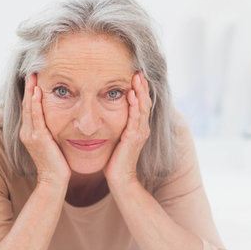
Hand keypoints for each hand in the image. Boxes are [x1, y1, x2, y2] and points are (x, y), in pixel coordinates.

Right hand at [19, 73, 70, 186]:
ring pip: (29, 108)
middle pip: (27, 104)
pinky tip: (37, 93)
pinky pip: (36, 118)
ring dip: (31, 91)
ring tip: (33, 76)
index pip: (30, 107)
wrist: (54, 180)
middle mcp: (27, 132)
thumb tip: (62, 118)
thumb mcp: (53, 142)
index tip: (35, 78)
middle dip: (29, 87)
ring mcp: (30, 135)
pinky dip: (35, 104)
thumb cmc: (57, 163)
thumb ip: (52, 130)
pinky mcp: (38, 139)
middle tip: (32, 71)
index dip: (31, 92)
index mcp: (30, 132)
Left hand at [104, 71, 151, 187]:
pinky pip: (135, 119)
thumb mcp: (117, 138)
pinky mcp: (133, 139)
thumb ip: (117, 126)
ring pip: (142, 108)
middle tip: (138, 71)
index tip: (135, 75)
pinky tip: (130, 95)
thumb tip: (106, 113)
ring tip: (136, 77)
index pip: (141, 104)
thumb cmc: (115, 160)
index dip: (140, 89)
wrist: (120, 179)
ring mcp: (139, 133)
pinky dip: (134, 106)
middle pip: (145, 102)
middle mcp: (142, 128)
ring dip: (140, 91)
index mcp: (138, 127)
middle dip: (142, 86)